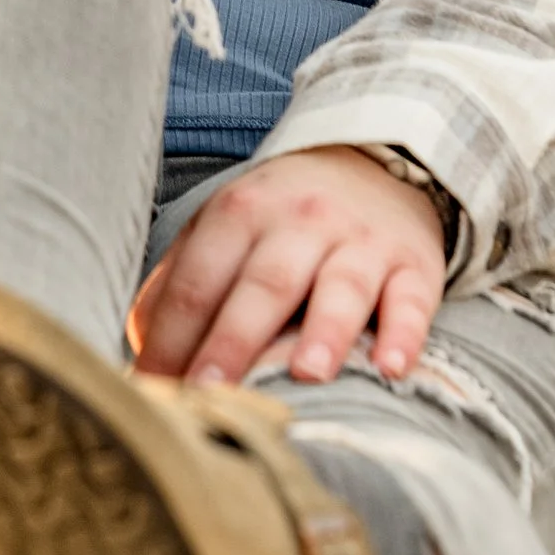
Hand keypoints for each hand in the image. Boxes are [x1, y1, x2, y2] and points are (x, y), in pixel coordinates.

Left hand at [127, 147, 448, 387]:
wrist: (374, 161)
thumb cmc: (282, 218)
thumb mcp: (224, 228)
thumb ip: (181, 282)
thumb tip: (141, 352)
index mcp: (240, 212)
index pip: (197, 282)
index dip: (170, 339)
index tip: (151, 392)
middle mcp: (299, 221)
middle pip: (263, 286)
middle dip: (233, 341)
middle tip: (209, 393)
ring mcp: (360, 241)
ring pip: (341, 287)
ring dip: (324, 332)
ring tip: (308, 376)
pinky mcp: (413, 263)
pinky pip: (412, 299)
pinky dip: (405, 333)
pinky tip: (391, 366)